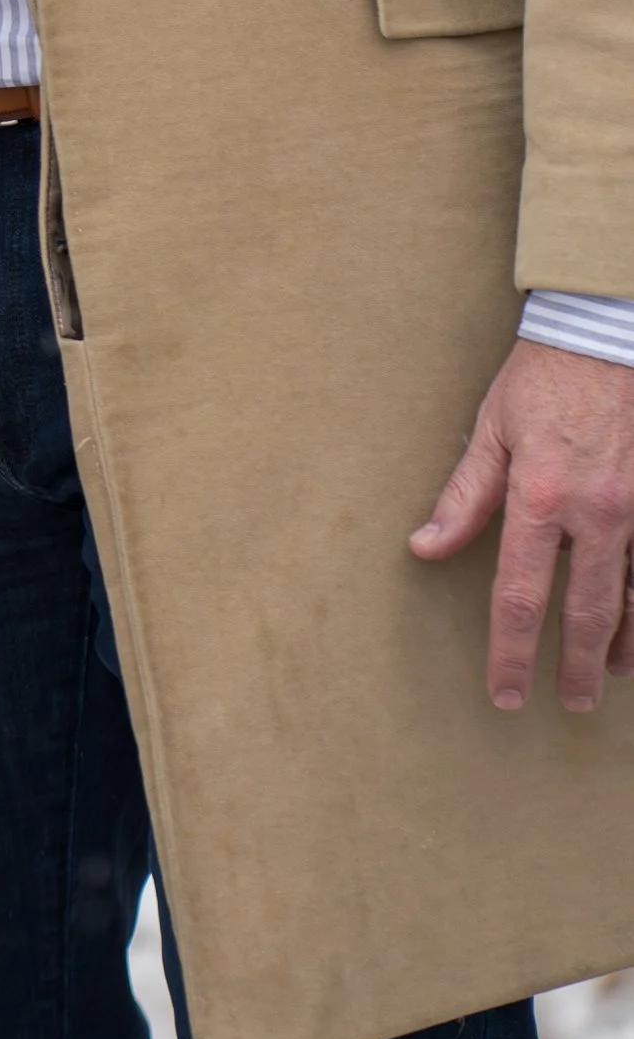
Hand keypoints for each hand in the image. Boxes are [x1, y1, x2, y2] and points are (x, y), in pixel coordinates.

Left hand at [410, 338, 633, 710]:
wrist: (607, 334)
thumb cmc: (543, 379)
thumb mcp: (493, 429)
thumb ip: (465, 496)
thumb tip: (426, 547)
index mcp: (542, 497)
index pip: (520, 595)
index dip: (512, 652)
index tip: (507, 692)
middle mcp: (598, 513)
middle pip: (589, 613)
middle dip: (579, 667)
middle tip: (572, 704)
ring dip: (625, 644)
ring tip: (611, 676)